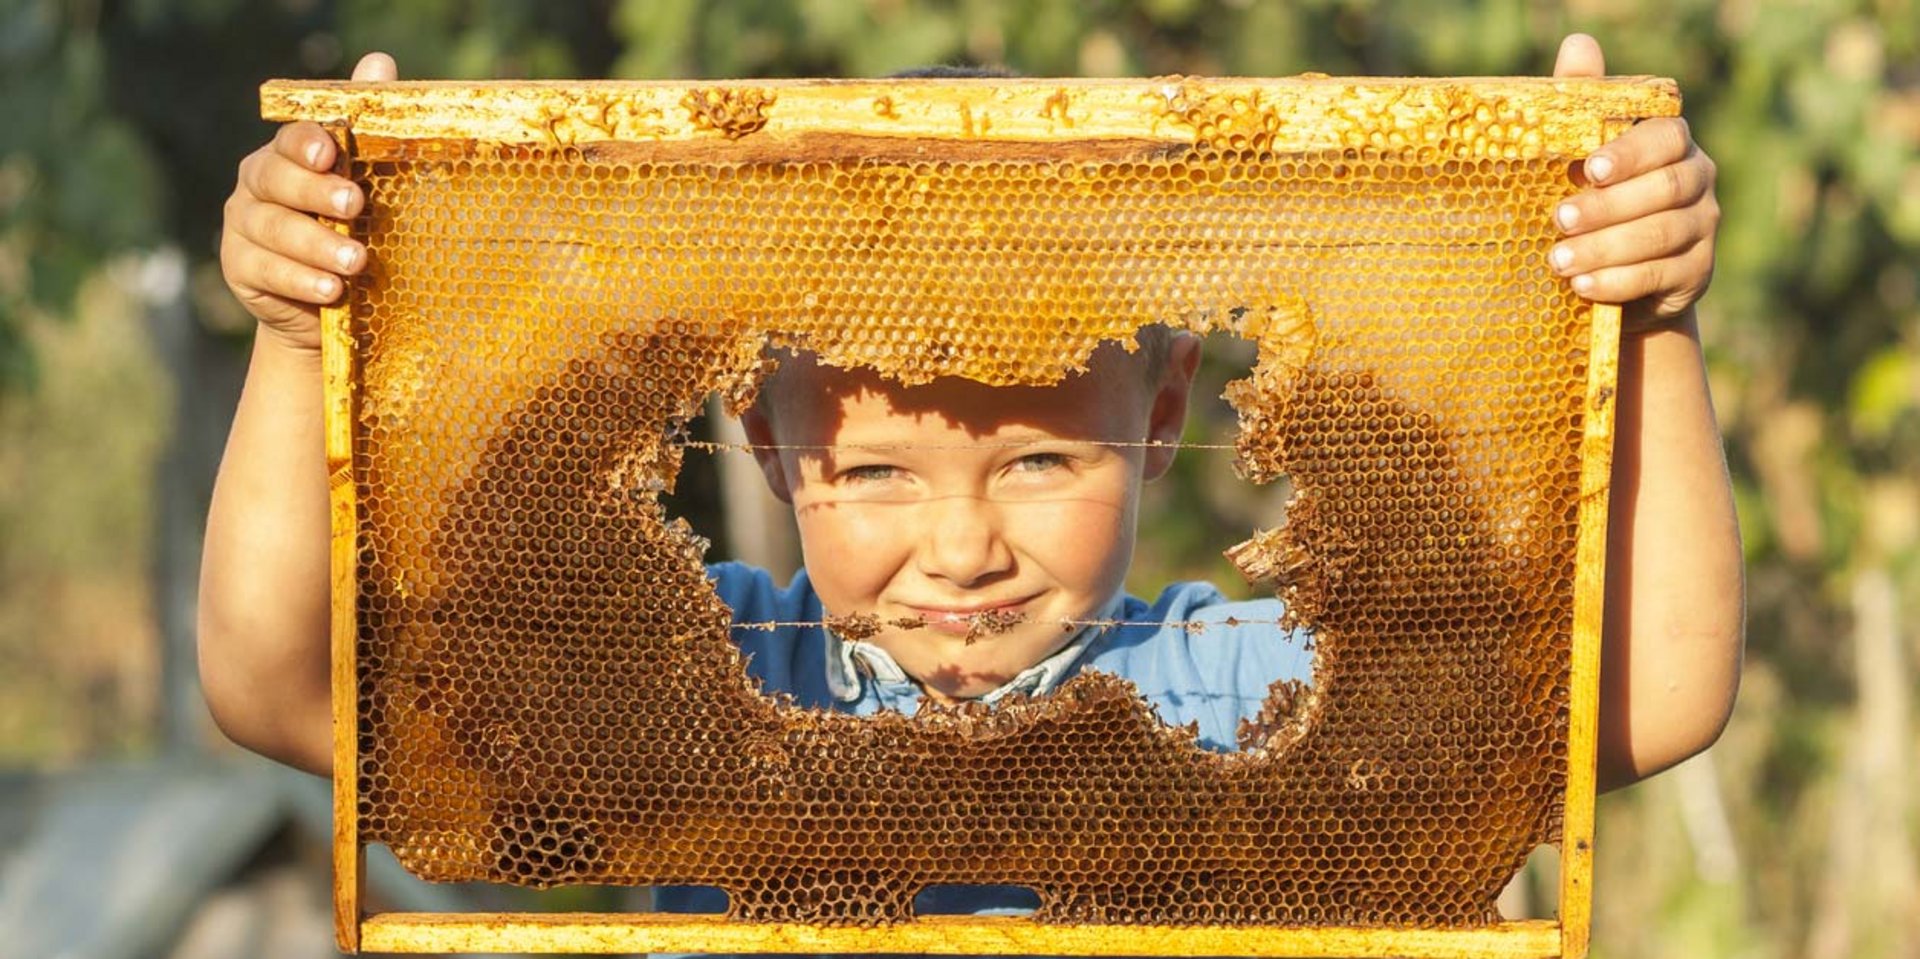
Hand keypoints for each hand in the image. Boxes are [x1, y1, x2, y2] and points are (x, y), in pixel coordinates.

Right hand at [219, 52, 396, 352]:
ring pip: (274, 228)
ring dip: (316, 245)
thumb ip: (366, 125)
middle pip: (278, 180)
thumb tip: (379, 61)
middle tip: (356, 206)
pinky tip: (331, 290)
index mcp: (288, 155)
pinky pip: (265, 269)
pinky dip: (299, 280)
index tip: (332, 153)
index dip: (307, 144)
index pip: (292, 140)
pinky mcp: (238, 266)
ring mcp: (244, 224)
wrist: (326, 302)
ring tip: (356, 261)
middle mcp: (258, 183)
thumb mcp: (366, 182)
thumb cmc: (350, 229)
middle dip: (317, 193)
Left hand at [1548, 34, 1718, 331]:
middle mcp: (1698, 180)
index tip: (1589, 169)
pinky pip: (1662, 276)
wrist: (1617, 274)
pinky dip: (1619, 282)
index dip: (1631, 152)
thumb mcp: (1581, 153)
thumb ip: (1583, 101)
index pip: (1666, 137)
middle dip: (1607, 207)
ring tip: (1559, 261)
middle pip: (1664, 189)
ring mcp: (1703, 228)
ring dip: (1606, 248)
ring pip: (1661, 235)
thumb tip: (1578, 43)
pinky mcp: (1697, 273)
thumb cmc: (1593, 197)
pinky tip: (1583, 287)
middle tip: (1559, 220)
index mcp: (1672, 144)